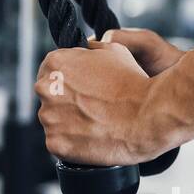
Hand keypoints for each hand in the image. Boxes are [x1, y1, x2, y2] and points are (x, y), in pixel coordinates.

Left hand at [35, 32, 182, 166]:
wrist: (147, 115)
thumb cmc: (133, 81)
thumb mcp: (113, 50)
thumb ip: (90, 49)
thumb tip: (84, 50)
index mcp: (54, 63)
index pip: (50, 72)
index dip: (68, 82)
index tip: (82, 91)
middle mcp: (45, 89)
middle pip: (49, 97)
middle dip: (65, 102)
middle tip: (90, 109)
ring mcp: (48, 118)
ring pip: (53, 121)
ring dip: (68, 123)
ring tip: (95, 125)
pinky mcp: (55, 143)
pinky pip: (58, 144)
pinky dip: (72, 144)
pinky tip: (92, 139)